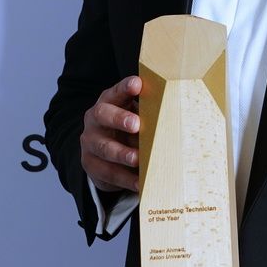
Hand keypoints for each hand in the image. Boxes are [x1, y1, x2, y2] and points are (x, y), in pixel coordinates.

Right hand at [80, 75, 140, 193]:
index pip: (115, 92)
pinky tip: (140, 182)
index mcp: (108, 102)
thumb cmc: (126, 130)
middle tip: (137, 124)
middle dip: (120, 119)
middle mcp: (95, 120)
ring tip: (137, 159)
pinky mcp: (91, 165)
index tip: (137, 84)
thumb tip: (176, 113)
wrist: (101, 154)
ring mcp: (90, 143)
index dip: (125, 88)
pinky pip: (108, 173)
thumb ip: (147, 112)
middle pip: (103, 115)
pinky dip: (126, 179)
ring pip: (105, 147)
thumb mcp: (134, 116)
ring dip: (122, 154)